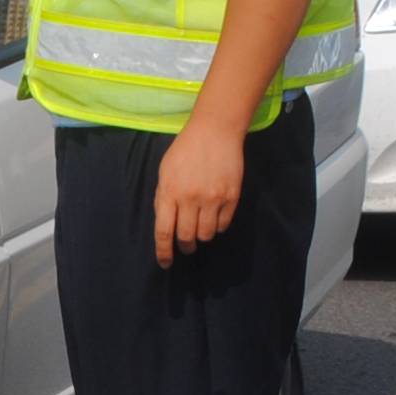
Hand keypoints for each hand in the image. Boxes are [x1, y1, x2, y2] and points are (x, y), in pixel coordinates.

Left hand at [154, 115, 245, 267]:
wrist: (215, 131)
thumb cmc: (185, 151)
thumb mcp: (165, 172)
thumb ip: (164, 198)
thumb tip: (166, 227)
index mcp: (170, 192)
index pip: (164, 232)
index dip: (164, 252)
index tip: (166, 263)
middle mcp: (191, 198)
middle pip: (187, 237)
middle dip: (185, 246)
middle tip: (186, 246)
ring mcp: (213, 198)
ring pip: (206, 235)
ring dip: (201, 236)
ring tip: (201, 227)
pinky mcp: (231, 197)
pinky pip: (223, 225)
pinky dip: (217, 226)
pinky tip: (214, 216)